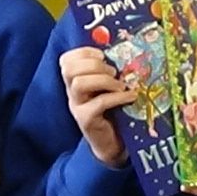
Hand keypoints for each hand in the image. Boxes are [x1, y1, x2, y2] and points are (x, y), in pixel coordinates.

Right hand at [61, 46, 134, 167]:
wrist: (111, 143)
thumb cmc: (112, 111)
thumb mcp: (109, 87)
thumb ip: (110, 72)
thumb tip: (125, 54)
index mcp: (75, 81)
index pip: (66, 60)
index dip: (84, 52)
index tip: (103, 55)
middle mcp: (72, 92)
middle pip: (69, 69)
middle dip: (94, 65)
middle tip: (114, 72)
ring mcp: (77, 107)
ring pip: (79, 84)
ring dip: (104, 80)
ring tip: (121, 85)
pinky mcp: (86, 120)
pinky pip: (98, 103)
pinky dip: (117, 97)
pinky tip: (130, 96)